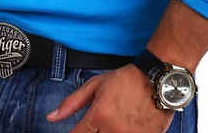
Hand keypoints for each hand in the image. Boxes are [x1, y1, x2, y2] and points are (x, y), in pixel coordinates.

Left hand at [46, 63, 174, 132]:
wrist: (157, 80)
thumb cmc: (126, 80)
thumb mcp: (95, 85)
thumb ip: (72, 103)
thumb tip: (51, 117)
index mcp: (99, 115)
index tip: (77, 132)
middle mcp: (114, 130)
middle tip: (101, 124)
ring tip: (111, 124)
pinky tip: (124, 127)